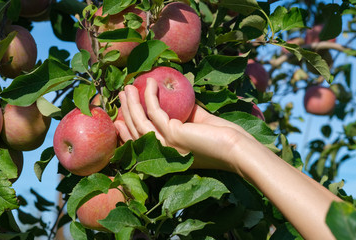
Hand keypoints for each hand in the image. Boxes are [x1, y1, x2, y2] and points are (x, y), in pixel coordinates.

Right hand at [115, 78, 257, 172]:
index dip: (127, 128)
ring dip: (131, 103)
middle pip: (135, 130)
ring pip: (139, 122)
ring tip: (128, 86)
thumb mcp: (197, 124)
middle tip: (123, 93)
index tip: (119, 116)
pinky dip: (150, 95)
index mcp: (166, 153)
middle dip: (126, 111)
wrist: (235, 149)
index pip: (140, 141)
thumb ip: (184, 114)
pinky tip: (150, 83)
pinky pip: (154, 111)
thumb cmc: (220, 138)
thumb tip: (174, 97)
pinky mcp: (173, 135)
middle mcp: (162, 153)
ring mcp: (166, 145)